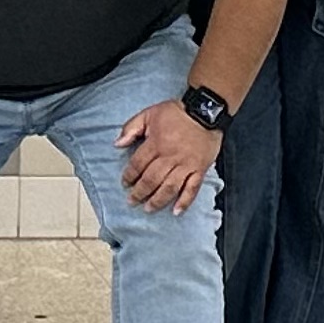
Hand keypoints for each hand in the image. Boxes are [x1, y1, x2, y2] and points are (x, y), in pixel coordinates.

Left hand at [117, 98, 220, 213]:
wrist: (206, 111)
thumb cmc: (177, 112)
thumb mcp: (149, 113)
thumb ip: (131, 128)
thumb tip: (117, 143)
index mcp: (156, 144)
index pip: (138, 165)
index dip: (129, 176)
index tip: (125, 183)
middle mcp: (170, 157)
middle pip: (151, 180)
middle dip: (139, 193)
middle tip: (132, 201)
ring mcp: (186, 165)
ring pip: (169, 188)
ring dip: (157, 201)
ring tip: (149, 209)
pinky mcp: (199, 169)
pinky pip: (192, 188)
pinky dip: (185, 201)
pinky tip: (176, 211)